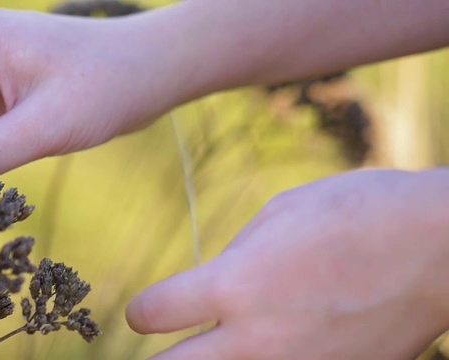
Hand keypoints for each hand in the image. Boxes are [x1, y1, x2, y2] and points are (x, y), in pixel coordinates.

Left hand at [127, 169, 448, 358]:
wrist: (439, 248)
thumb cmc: (358, 213)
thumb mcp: (280, 215)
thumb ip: (234, 258)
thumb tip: (210, 285)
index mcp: (236, 284)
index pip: (153, 314)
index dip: (143, 311)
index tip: (148, 310)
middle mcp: (257, 338)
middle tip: (165, 350)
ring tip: (223, 346)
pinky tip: (283, 345)